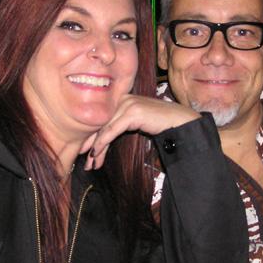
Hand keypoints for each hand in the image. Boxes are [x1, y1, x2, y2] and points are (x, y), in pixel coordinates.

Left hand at [81, 95, 199, 169]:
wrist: (179, 121)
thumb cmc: (160, 123)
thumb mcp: (135, 123)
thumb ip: (120, 125)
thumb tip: (102, 139)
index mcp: (120, 98)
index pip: (101, 119)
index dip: (90, 136)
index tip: (84, 152)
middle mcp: (121, 98)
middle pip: (100, 123)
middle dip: (90, 144)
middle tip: (84, 161)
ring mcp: (127, 104)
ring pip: (104, 128)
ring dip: (96, 148)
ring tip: (91, 164)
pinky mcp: (132, 112)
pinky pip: (112, 131)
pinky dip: (102, 143)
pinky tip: (97, 154)